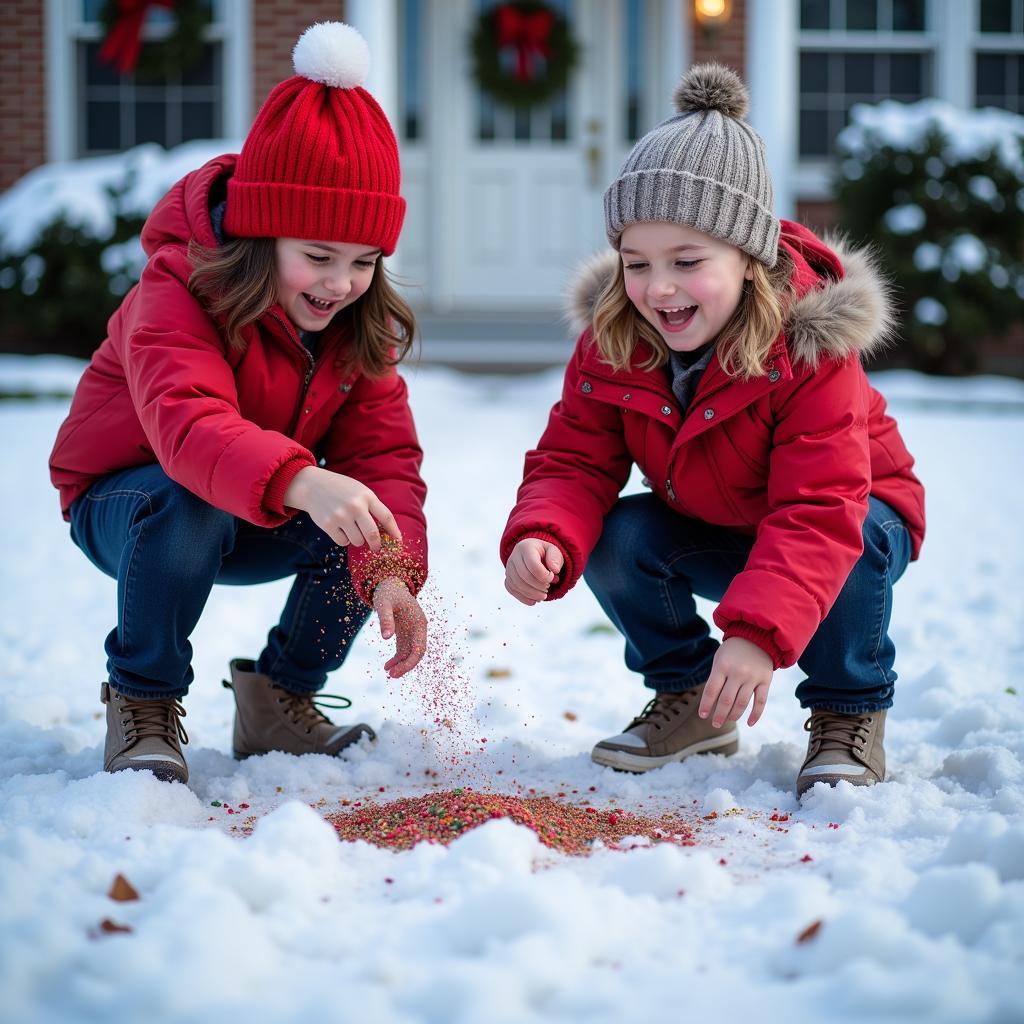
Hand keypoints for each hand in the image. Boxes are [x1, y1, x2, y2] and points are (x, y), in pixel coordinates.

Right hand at [284, 466, 401, 551]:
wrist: (313, 486)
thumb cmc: (341, 490)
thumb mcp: (359, 491)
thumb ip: (371, 507)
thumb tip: (385, 531)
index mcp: (367, 496)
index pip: (386, 517)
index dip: (394, 531)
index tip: (398, 540)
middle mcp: (355, 506)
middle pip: (373, 534)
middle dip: (377, 545)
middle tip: (377, 548)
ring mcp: (341, 516)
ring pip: (358, 541)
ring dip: (357, 540)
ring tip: (351, 529)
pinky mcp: (328, 525)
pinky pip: (343, 542)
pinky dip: (344, 539)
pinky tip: (339, 529)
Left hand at [373, 577, 426, 677]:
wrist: (390, 585)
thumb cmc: (388, 593)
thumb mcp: (384, 604)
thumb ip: (385, 619)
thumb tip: (386, 638)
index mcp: (419, 623)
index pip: (419, 648)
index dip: (409, 662)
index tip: (396, 671)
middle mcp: (419, 629)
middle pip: (417, 653)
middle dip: (406, 666)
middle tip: (392, 676)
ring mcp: (413, 632)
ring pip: (411, 653)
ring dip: (401, 664)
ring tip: (388, 672)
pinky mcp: (405, 633)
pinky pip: (404, 650)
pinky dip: (397, 659)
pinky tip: (387, 665)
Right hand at [505, 538, 563, 605]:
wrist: (533, 554)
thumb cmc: (544, 553)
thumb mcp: (554, 551)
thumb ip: (556, 559)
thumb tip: (555, 570)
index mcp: (526, 547)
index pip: (533, 565)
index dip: (544, 576)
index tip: (552, 577)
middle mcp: (514, 557)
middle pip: (524, 576)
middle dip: (539, 586)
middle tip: (548, 588)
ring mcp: (508, 568)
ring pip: (517, 585)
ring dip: (532, 594)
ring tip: (543, 595)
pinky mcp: (507, 579)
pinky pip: (512, 590)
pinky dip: (524, 598)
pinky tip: (534, 600)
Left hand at [699, 636, 773, 727]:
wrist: (757, 636)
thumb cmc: (733, 651)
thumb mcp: (720, 659)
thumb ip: (716, 678)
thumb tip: (712, 703)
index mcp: (722, 666)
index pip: (711, 690)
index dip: (706, 705)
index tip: (703, 715)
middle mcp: (737, 673)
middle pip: (726, 700)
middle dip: (719, 715)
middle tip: (715, 724)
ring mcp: (753, 677)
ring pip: (742, 704)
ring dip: (733, 716)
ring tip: (727, 721)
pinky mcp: (766, 681)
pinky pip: (761, 702)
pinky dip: (755, 715)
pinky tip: (749, 723)